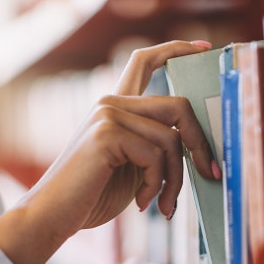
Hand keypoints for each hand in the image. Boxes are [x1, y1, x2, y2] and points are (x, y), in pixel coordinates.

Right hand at [0, 40, 220, 263]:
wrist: (54, 216)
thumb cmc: (94, 194)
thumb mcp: (134, 166)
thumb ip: (157, 146)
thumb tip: (201, 146)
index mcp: (115, 106)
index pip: (145, 61)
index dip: (177, 49)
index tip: (204, 48)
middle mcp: (110, 102)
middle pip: (178, 106)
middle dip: (201, 143)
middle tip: (209, 173)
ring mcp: (107, 115)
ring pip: (171, 138)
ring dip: (175, 179)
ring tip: (164, 204)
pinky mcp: (106, 133)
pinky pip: (156, 156)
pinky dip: (157, 185)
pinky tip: (143, 203)